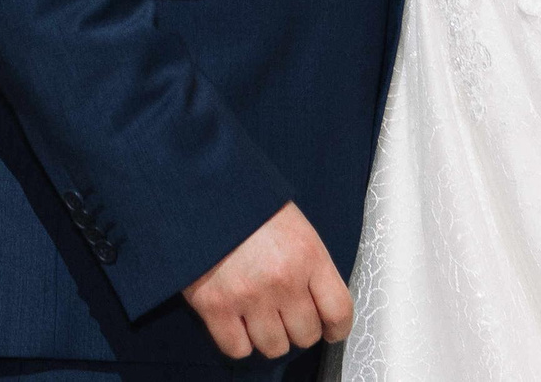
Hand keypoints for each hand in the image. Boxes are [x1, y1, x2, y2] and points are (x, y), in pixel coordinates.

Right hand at [181, 200, 353, 359]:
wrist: (202, 192)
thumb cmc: (249, 206)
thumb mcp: (295, 226)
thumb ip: (310, 264)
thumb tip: (320, 302)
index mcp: (309, 255)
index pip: (338, 311)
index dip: (336, 328)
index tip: (331, 330)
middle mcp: (284, 280)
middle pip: (307, 335)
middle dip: (299, 329)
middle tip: (287, 316)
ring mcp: (250, 296)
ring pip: (274, 347)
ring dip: (269, 337)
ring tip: (261, 318)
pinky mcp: (216, 307)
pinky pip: (238, 349)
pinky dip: (239, 341)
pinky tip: (237, 323)